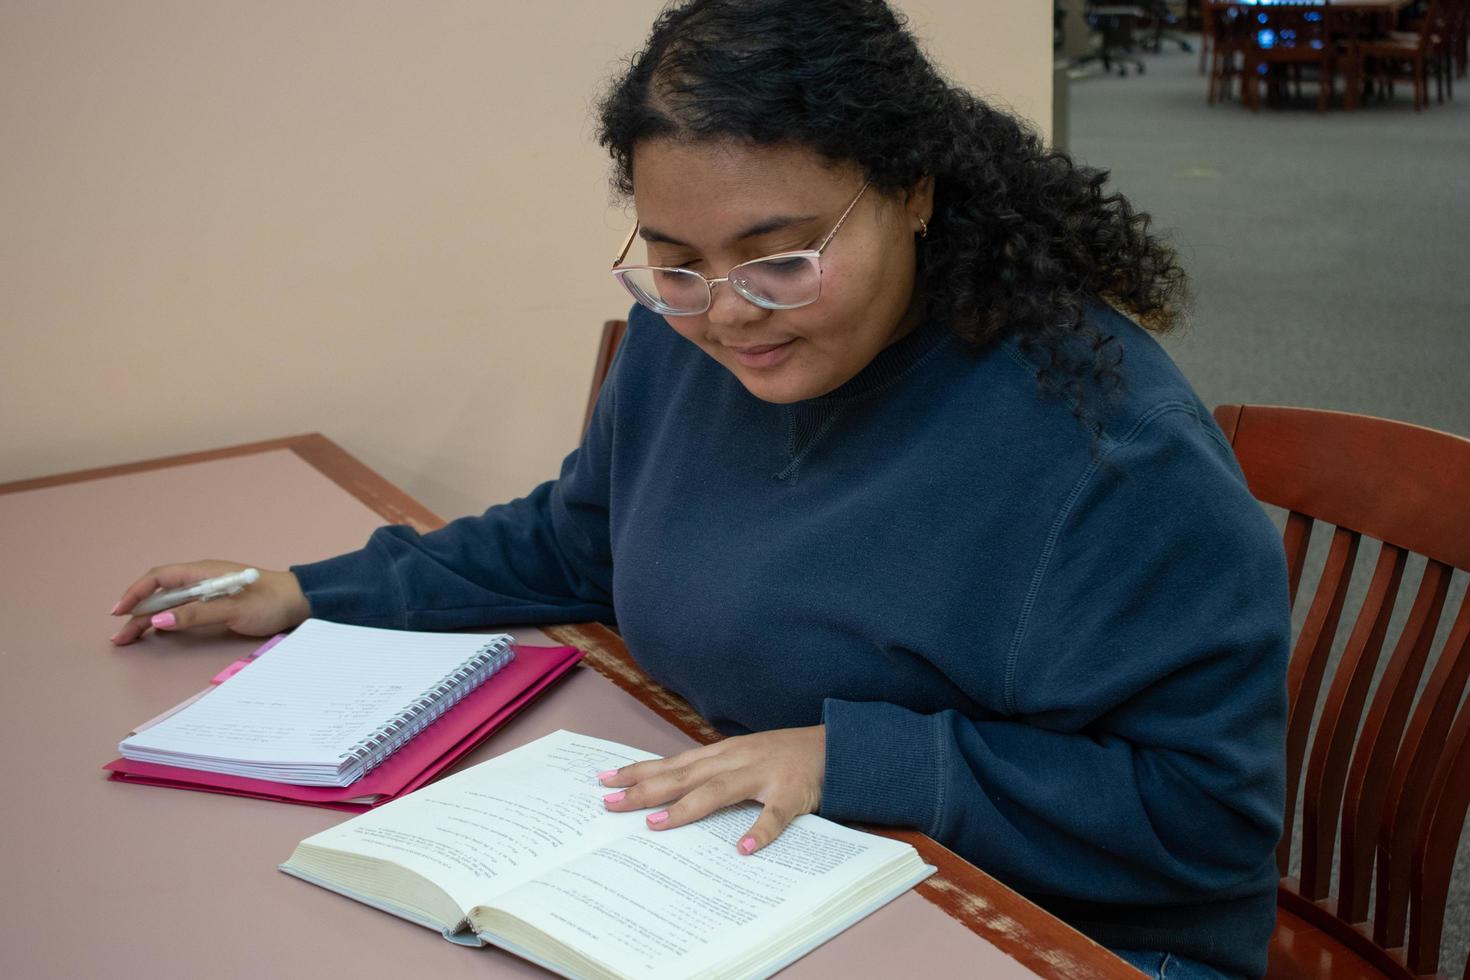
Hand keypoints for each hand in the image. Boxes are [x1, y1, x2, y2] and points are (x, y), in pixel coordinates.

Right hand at [109, 560, 310, 645]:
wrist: (299, 602)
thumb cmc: (270, 601)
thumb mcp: (233, 609)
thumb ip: (197, 614)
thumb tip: (160, 620)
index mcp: (202, 573)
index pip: (159, 578)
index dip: (136, 593)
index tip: (119, 612)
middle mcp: (201, 580)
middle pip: (160, 593)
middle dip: (136, 612)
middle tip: (119, 637)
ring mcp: (207, 592)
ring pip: (169, 603)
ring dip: (148, 618)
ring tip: (129, 638)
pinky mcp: (215, 604)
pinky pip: (182, 610)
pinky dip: (166, 620)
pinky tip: (156, 631)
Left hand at [598, 726, 825, 854]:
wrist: (833, 747)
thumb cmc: (781, 756)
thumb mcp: (741, 758)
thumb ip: (710, 772)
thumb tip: (668, 791)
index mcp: (722, 754)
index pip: (672, 763)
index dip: (639, 771)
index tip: (605, 781)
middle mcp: (736, 760)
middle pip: (685, 775)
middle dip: (646, 789)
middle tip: (611, 805)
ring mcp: (764, 776)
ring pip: (720, 790)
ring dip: (688, 807)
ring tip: (659, 823)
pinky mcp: (792, 795)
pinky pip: (774, 816)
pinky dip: (759, 832)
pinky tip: (743, 849)